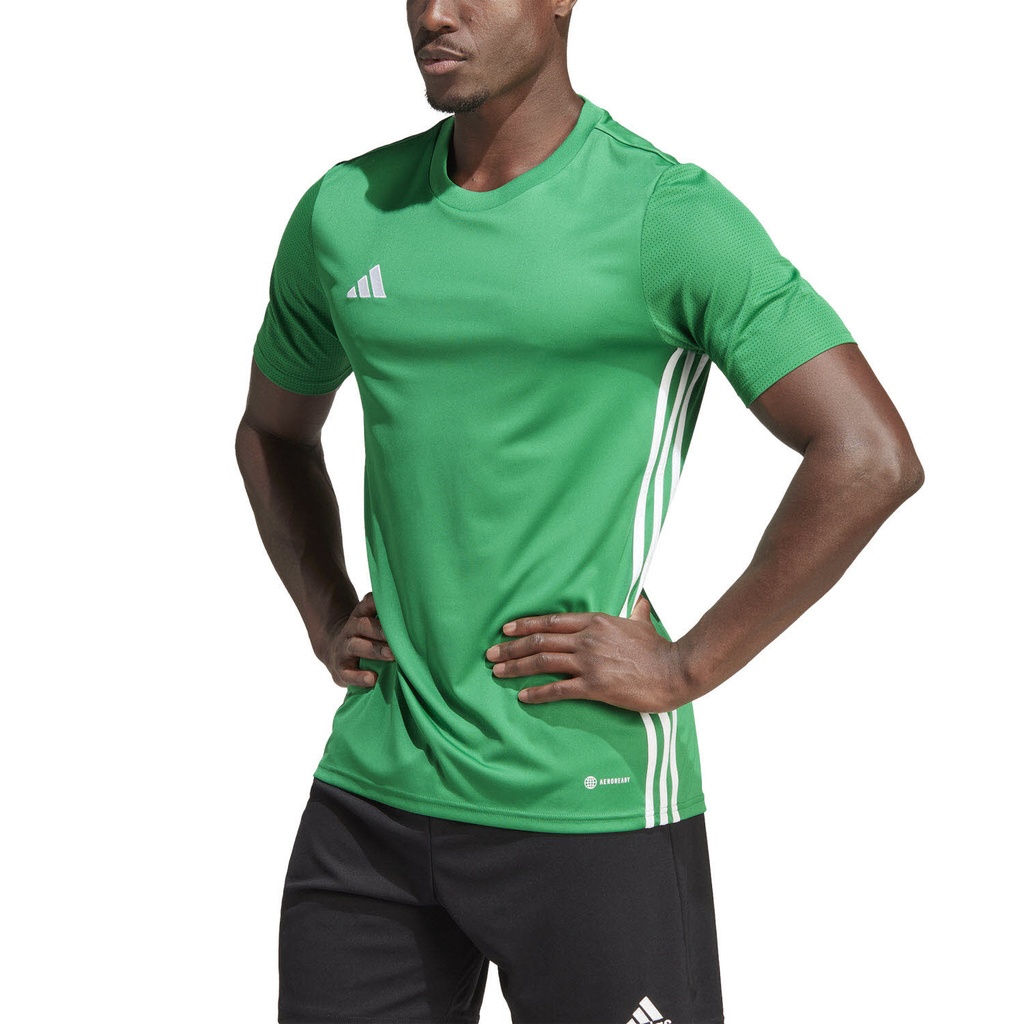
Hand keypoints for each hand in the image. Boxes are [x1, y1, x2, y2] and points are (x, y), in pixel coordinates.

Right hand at [319, 590, 394, 687]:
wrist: (337, 653)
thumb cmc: (368, 637)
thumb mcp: (375, 623)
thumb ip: (391, 619)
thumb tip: (419, 619)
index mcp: (361, 614)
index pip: (368, 603)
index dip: (378, 602)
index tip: (396, 604)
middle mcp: (351, 629)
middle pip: (363, 625)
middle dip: (380, 631)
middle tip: (399, 638)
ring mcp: (344, 648)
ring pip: (355, 646)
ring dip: (374, 650)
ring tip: (391, 656)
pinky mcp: (340, 668)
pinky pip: (348, 672)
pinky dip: (359, 676)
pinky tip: (372, 679)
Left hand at [484, 593, 686, 712]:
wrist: (674, 670)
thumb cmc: (659, 649)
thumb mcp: (642, 623)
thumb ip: (636, 613)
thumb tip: (641, 602)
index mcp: (595, 622)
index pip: (550, 622)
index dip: (525, 625)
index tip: (505, 630)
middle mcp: (587, 639)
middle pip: (539, 641)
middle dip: (510, 648)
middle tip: (490, 655)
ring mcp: (589, 662)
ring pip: (543, 662)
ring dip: (516, 667)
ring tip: (497, 673)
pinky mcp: (594, 685)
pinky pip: (558, 688)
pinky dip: (537, 692)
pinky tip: (523, 696)